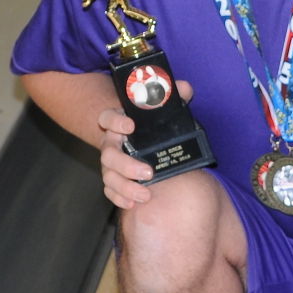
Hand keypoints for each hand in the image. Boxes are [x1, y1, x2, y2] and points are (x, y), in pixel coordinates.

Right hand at [96, 81, 193, 209]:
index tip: (130, 126)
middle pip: (108, 154)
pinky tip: (133, 204)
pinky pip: (110, 190)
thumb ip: (173, 96)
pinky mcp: (114, 179)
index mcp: (119, 122)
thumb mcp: (161, 109)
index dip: (115, 122)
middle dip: (126, 165)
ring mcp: (111, 164)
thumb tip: (185, 88)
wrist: (141, 139)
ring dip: (125, 187)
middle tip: (148, 173)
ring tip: (145, 195)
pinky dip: (119, 198)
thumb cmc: (151, 123)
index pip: (107, 118)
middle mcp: (111, 143)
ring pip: (109, 176)